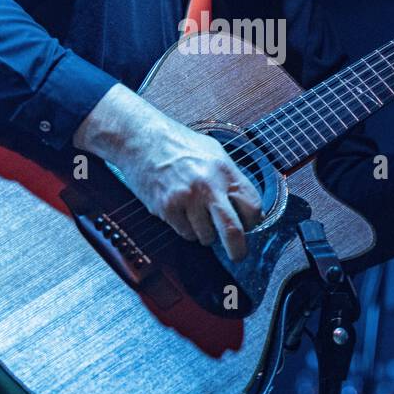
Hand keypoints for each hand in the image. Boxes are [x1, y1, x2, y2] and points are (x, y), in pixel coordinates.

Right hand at [73, 84, 262, 260]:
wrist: (140, 138)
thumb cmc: (177, 143)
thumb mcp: (213, 152)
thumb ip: (231, 178)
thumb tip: (249, 207)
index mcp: (225, 170)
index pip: (253, 207)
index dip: (252, 220)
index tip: (246, 224)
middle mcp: (208, 185)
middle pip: (233, 231)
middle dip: (238, 250)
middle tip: (238, 255)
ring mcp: (186, 198)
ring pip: (206, 236)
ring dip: (205, 232)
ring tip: (195, 212)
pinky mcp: (167, 208)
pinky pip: (185, 233)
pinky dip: (186, 228)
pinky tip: (180, 210)